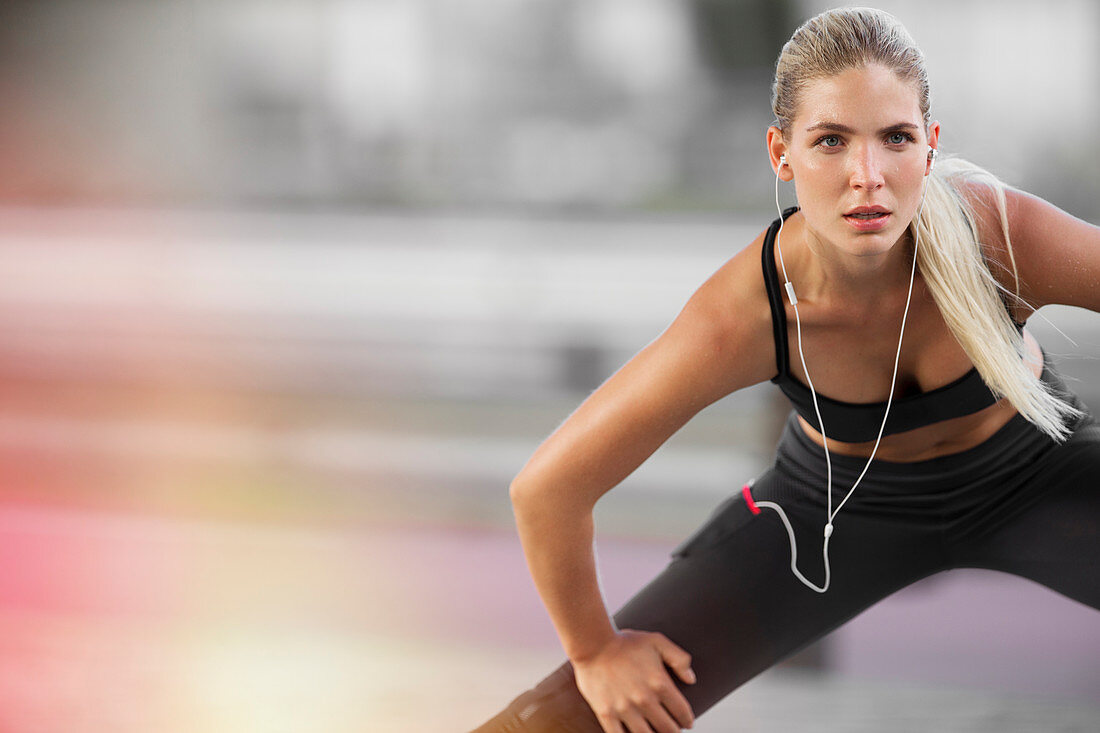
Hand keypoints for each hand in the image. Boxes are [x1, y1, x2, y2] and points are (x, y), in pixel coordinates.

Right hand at [572, 629, 695, 731]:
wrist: (592, 644)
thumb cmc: (624, 642)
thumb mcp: (657, 641)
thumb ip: (679, 658)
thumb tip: (691, 679)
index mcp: (659, 683)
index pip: (682, 711)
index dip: (687, 719)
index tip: (687, 722)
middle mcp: (644, 699)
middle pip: (668, 729)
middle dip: (674, 731)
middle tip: (673, 730)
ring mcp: (624, 709)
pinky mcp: (606, 714)